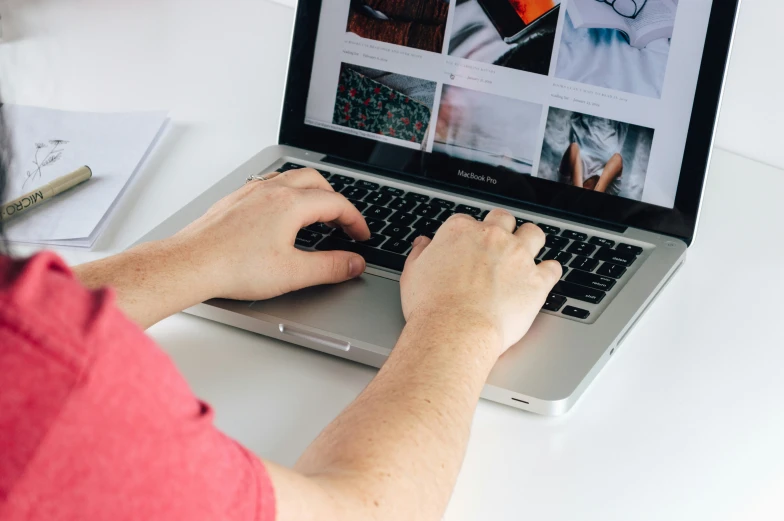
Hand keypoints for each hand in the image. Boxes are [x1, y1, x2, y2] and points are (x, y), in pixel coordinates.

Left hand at [170, 168, 370, 300]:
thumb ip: (330, 267)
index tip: (361, 235)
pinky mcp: (235, 200)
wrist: (191, 263)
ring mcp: (250, 192)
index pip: (336, 203)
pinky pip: (268, 185)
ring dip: (311, 192)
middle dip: (335, 200)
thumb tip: (354, 263)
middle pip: (316, 181)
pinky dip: (286, 194)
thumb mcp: (292, 273)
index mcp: (290, 204)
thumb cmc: (233, 267)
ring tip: (317, 213)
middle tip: (343, 222)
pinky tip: (280, 213)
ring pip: (290, 178)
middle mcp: (271, 191)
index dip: (355, 220)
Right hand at [400, 210, 561, 357]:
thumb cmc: (431, 306)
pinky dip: (549, 271)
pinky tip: (543, 277)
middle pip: (504, 219)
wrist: (454, 330)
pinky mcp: (536, 280)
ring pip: (533, 234)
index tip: (468, 247)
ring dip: (530, 241)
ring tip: (525, 254)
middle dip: (502, 229)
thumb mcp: (413, 274)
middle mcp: (492, 237)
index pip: (468, 221)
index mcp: (460, 231)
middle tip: (498, 246)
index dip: (469, 235)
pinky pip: (553, 267)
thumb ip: (420, 254)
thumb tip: (423, 244)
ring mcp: (517, 256)